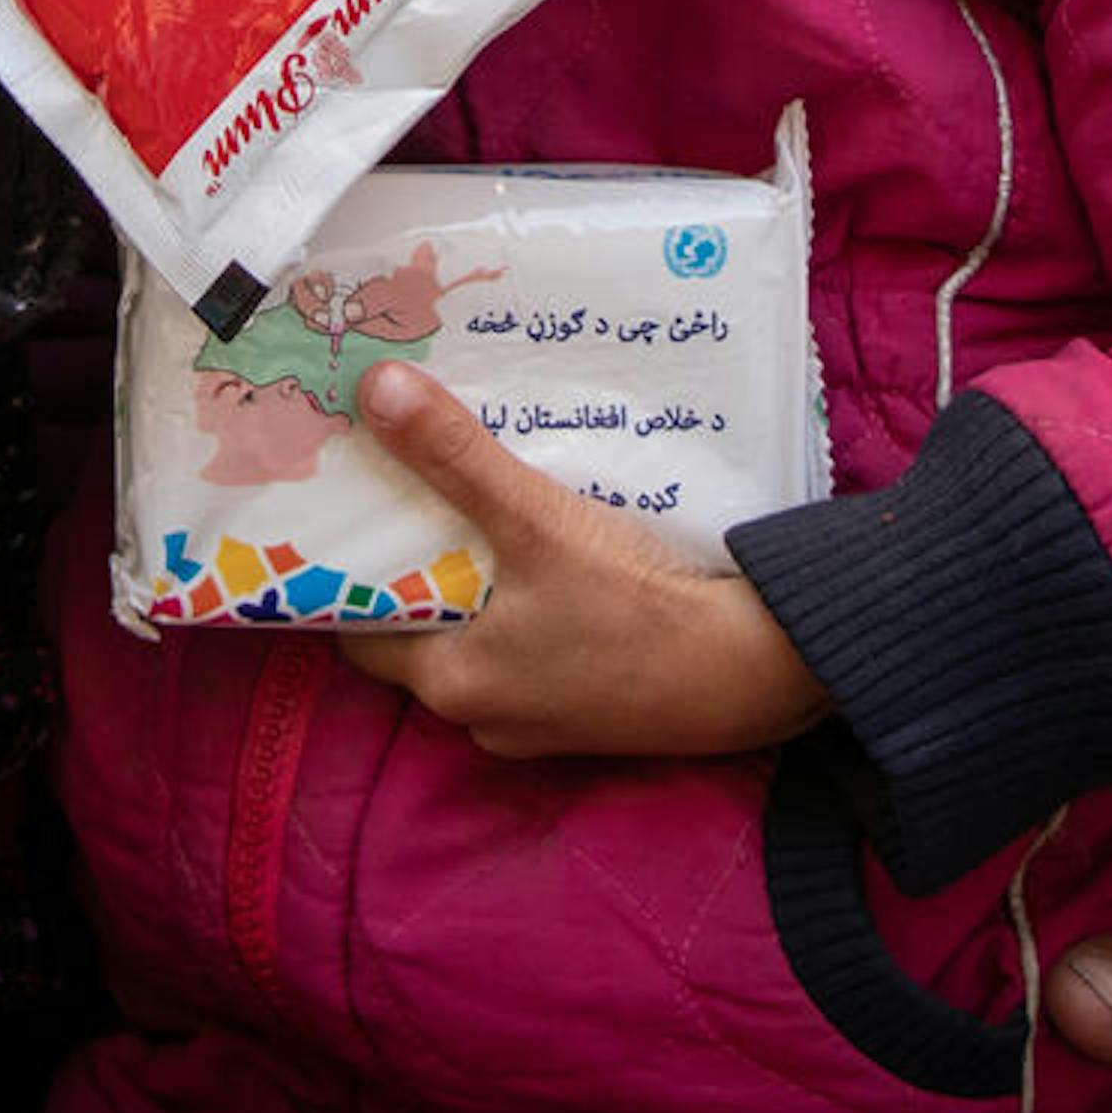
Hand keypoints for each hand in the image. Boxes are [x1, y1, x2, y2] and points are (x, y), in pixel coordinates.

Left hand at [328, 359, 831, 758]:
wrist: (756, 673)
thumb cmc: (637, 607)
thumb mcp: (537, 520)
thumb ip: (455, 456)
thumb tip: (375, 391)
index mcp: (449, 681)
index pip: (362, 627)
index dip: (356, 567)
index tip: (359, 507)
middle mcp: (482, 715)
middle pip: (423, 631)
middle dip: (425, 565)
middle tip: (422, 492)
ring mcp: (540, 722)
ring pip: (482, 642)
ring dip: (482, 588)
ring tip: (485, 512)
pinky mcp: (591, 714)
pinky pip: (535, 654)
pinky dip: (530, 611)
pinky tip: (553, 559)